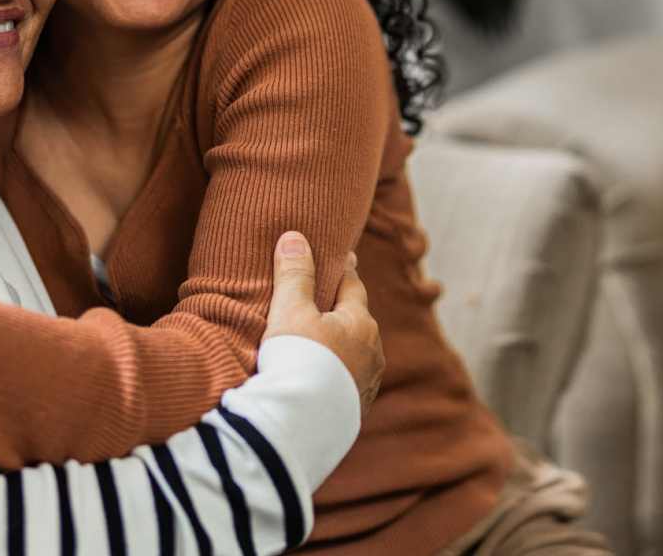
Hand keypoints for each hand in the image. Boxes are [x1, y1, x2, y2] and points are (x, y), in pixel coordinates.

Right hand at [263, 230, 383, 414]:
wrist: (302, 425)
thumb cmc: (297, 359)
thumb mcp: (291, 309)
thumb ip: (294, 273)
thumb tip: (294, 237)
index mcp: (360, 322)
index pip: (353, 285)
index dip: (344, 270)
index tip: (344, 258)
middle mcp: (372, 352)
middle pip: (357, 322)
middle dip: (344, 311)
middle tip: (330, 302)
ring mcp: (366, 384)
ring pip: (355, 355)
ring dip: (341, 347)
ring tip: (324, 346)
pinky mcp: (354, 412)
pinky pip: (347, 384)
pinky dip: (336, 376)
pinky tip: (322, 382)